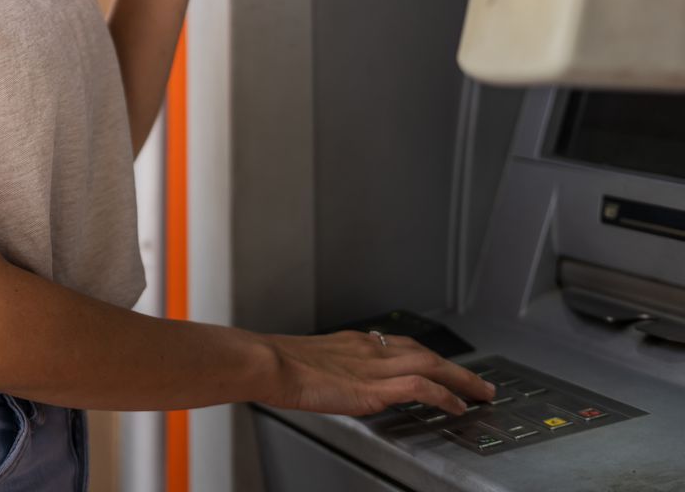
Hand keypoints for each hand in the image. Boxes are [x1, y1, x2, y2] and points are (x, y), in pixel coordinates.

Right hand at [262, 329, 496, 417]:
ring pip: (431, 365)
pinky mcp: (375, 388)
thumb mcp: (305, 359)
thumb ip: (325, 369)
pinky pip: (421, 388)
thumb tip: (322, 381)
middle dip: (455, 367)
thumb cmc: (276, 363)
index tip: (438, 366)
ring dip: (462, 379)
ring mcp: (374, 367)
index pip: (399, 345)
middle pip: (423, 352)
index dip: (424, 357)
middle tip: (478, 381)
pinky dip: (444, 396)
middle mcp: (369, 349)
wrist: (269, 362)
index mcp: (352, 342)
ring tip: (481, 393)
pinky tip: (456, 407)